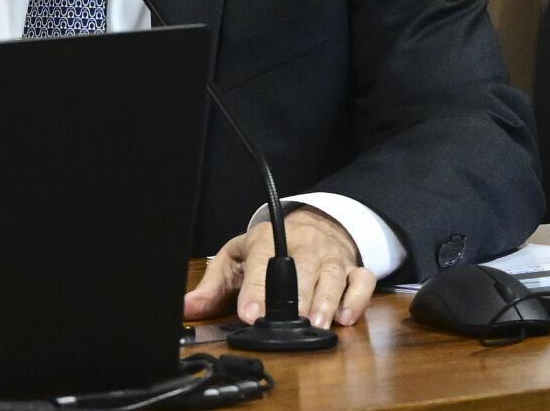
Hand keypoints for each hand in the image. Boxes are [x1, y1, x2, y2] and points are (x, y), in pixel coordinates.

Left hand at [185, 206, 374, 328]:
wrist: (311, 224)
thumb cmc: (268, 248)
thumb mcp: (236, 259)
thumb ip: (213, 287)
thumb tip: (187, 308)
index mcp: (267, 240)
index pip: (261, 262)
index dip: (256, 289)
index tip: (250, 315)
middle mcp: (302, 246)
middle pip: (302, 268)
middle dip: (297, 296)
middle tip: (289, 321)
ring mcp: (330, 256)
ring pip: (332, 275)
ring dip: (326, 300)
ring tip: (318, 324)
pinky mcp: (352, 268)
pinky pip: (362, 281)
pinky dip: (356, 298)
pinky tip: (345, 317)